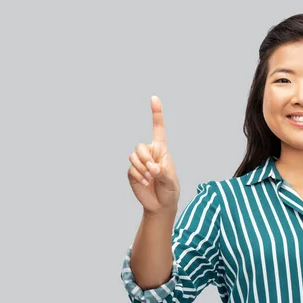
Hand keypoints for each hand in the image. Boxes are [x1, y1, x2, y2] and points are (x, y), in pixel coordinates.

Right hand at [127, 96, 179, 213]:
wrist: (160, 204)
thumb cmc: (170, 190)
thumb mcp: (171, 181)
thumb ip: (163, 173)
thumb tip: (152, 168)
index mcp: (161, 149)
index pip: (158, 128)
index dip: (156, 113)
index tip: (154, 98)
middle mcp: (149, 153)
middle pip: (139, 146)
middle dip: (145, 159)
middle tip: (153, 171)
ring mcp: (139, 162)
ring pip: (133, 157)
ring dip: (142, 169)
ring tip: (151, 179)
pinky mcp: (132, 172)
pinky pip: (131, 168)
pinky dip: (139, 176)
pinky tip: (146, 183)